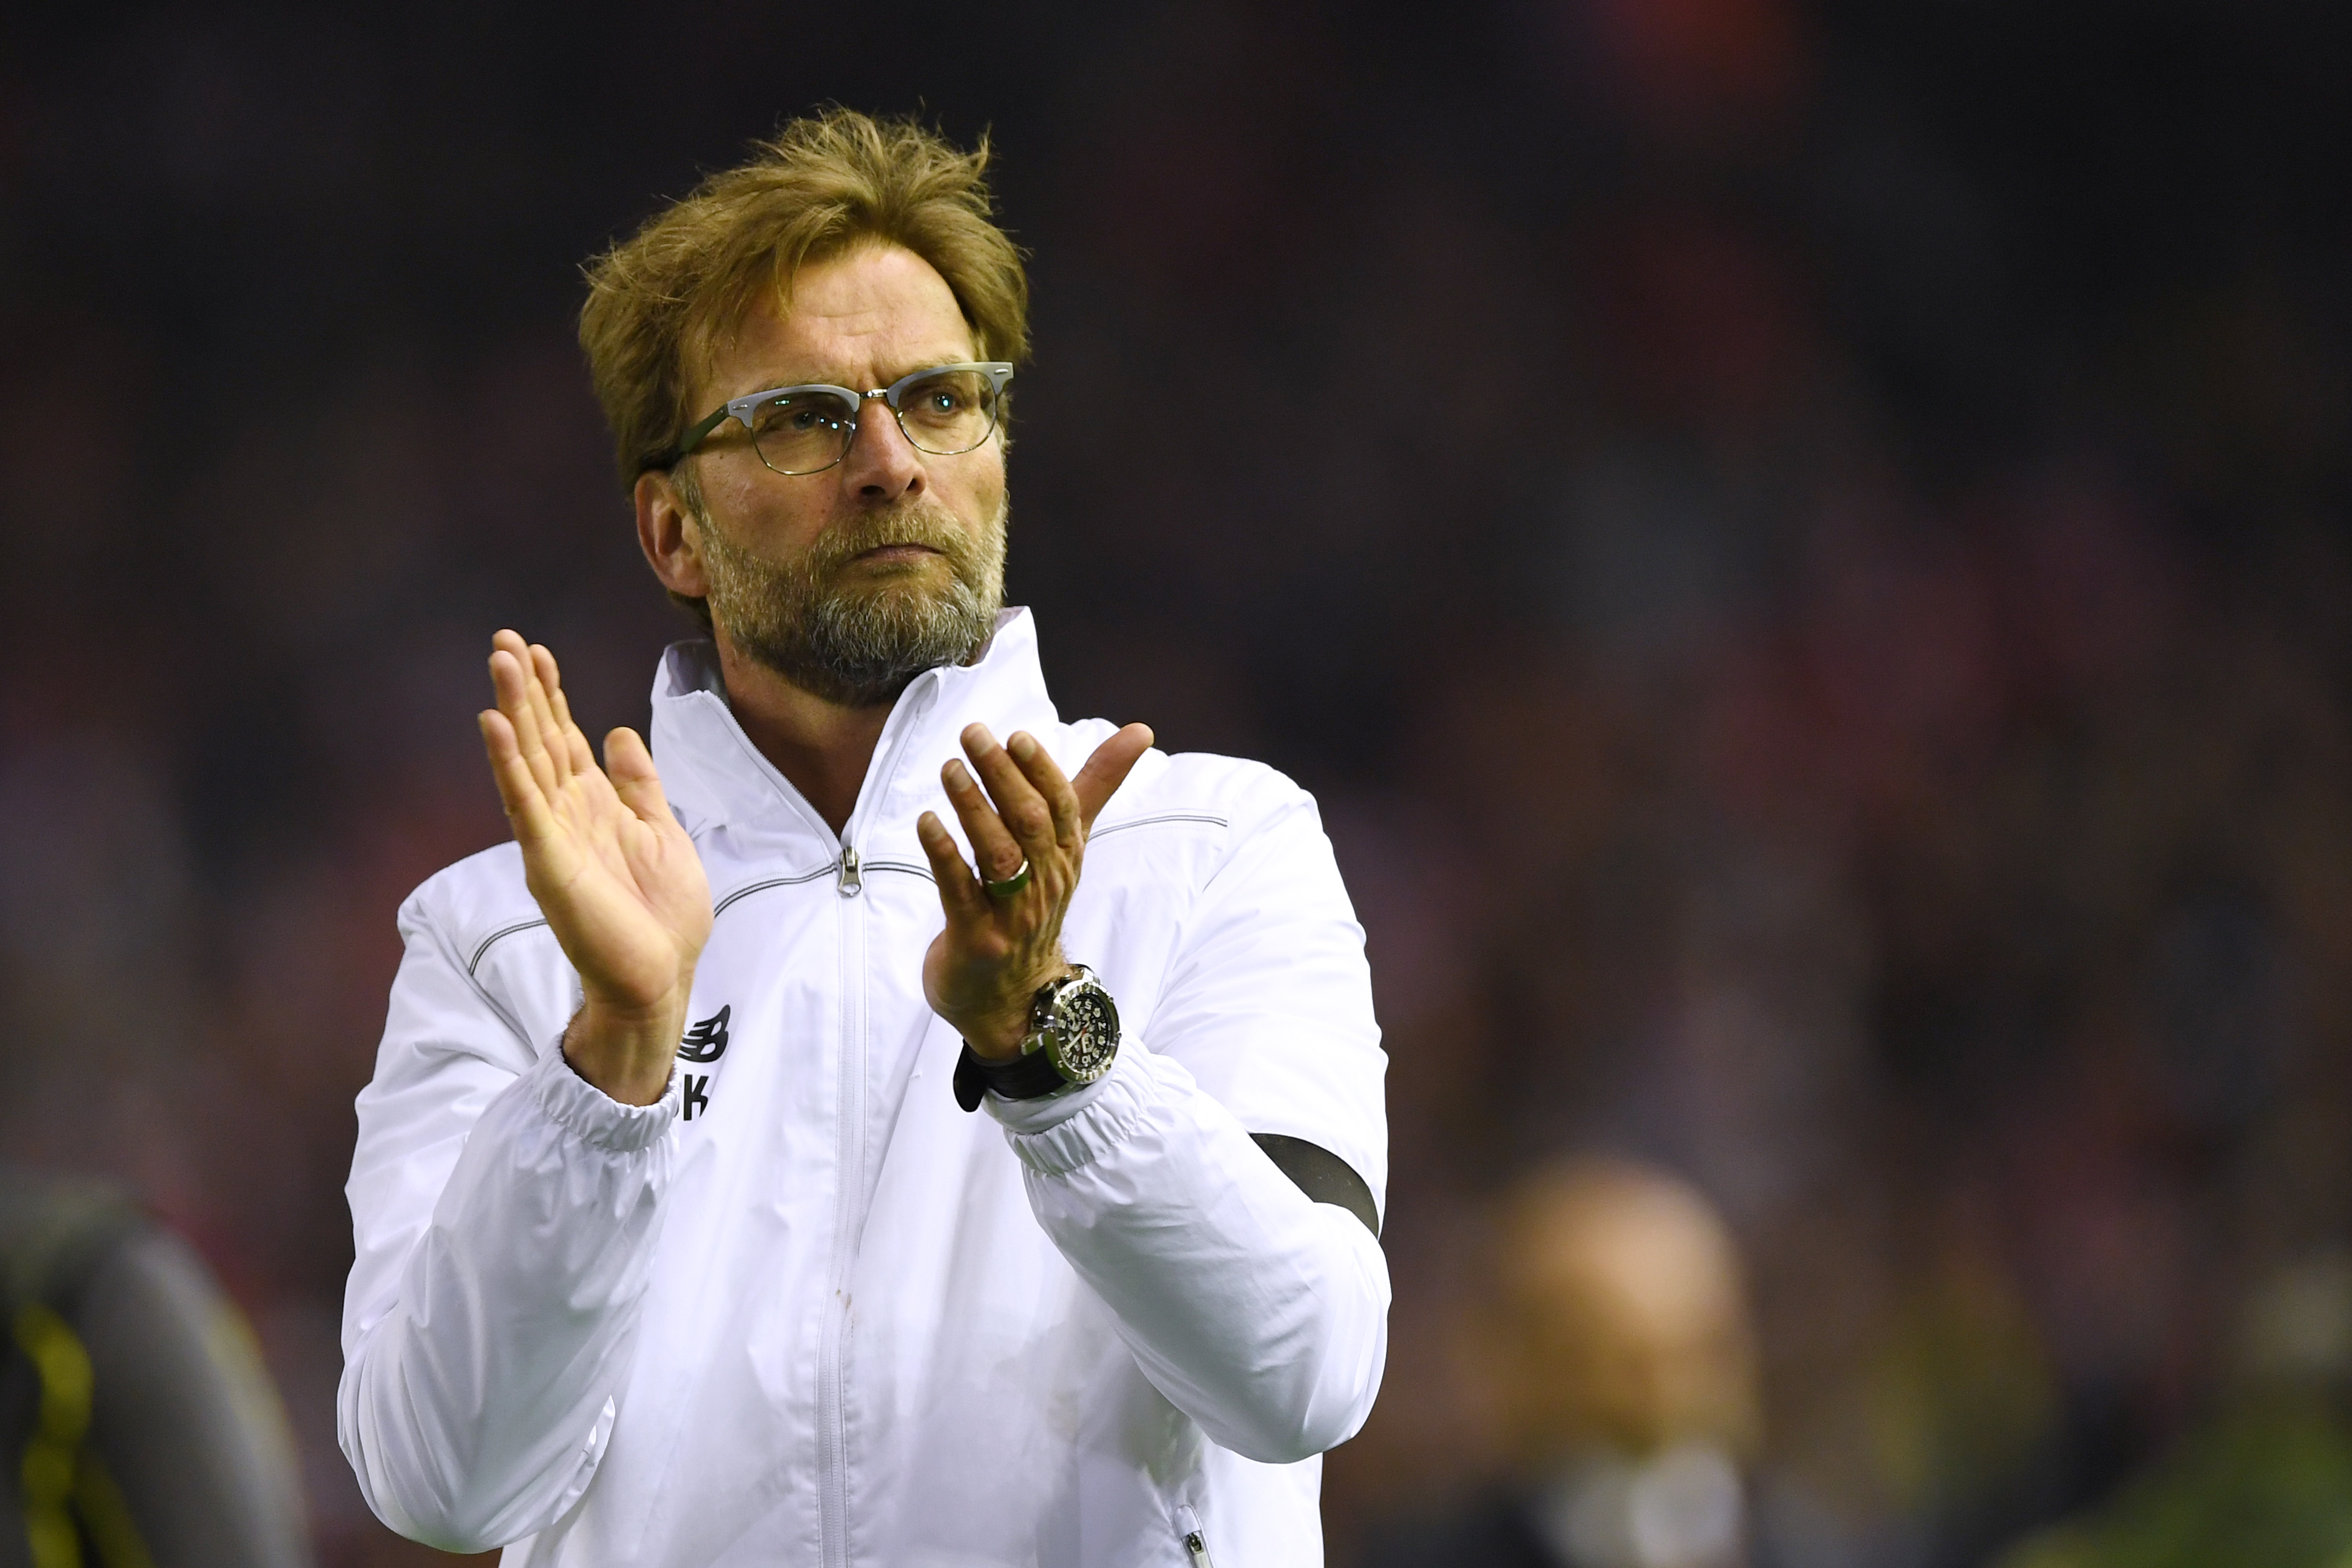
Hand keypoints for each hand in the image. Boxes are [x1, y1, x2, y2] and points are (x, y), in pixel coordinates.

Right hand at [478, 630, 711, 1104]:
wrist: (663, 976)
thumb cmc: (664, 915)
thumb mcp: (662, 830)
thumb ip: (639, 784)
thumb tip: (618, 733)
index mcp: (595, 805)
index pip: (564, 738)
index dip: (552, 695)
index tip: (538, 651)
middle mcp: (567, 814)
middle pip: (539, 739)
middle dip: (524, 690)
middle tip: (503, 639)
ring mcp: (553, 837)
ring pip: (527, 761)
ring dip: (511, 712)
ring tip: (498, 663)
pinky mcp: (548, 862)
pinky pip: (524, 806)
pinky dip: (508, 766)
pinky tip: (493, 728)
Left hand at [915, 722, 1152, 1057]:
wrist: (1013, 999)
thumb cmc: (1032, 907)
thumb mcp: (1065, 847)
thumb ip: (1094, 786)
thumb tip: (1141, 731)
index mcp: (1067, 858)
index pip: (1064, 808)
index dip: (1042, 771)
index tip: (1017, 736)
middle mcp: (1046, 885)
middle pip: (1030, 823)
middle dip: (1002, 776)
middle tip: (972, 735)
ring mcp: (1012, 915)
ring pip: (999, 854)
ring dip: (973, 807)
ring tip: (950, 769)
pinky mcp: (976, 939)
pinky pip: (960, 891)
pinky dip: (944, 853)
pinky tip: (927, 821)